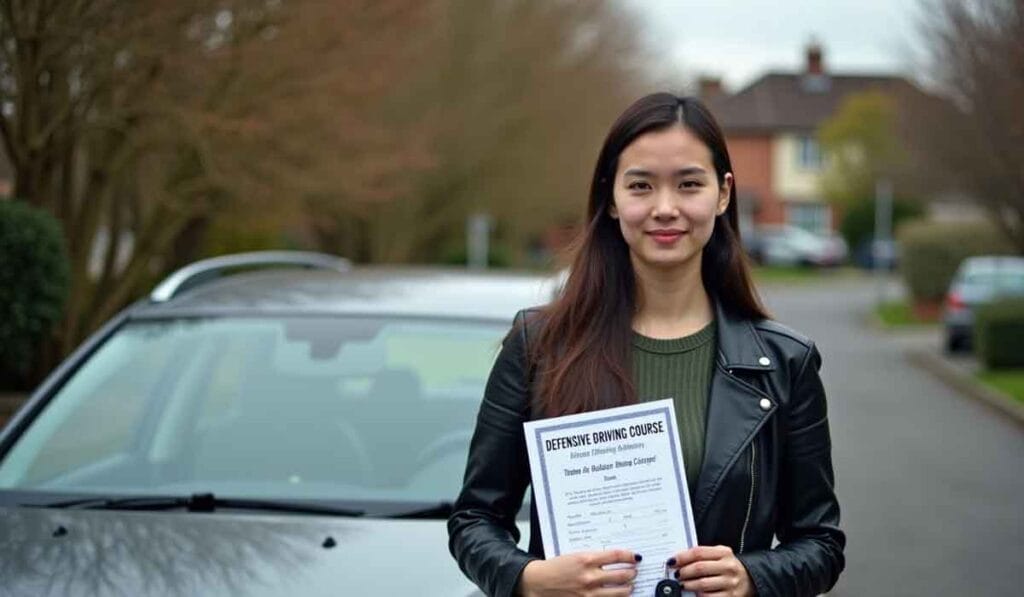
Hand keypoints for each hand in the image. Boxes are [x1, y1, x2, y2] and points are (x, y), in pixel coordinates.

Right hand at [519, 549, 639, 595]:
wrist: (538, 582)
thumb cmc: (556, 568)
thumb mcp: (575, 556)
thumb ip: (594, 558)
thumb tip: (614, 559)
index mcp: (586, 559)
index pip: (616, 556)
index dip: (629, 556)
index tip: (634, 557)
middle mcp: (590, 576)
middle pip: (622, 575)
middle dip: (632, 573)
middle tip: (634, 571)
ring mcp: (589, 593)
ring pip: (620, 592)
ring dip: (628, 587)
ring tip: (629, 585)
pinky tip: (618, 595)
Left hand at [668, 545, 751, 596]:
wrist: (750, 580)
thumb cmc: (727, 566)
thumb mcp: (719, 555)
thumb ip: (702, 555)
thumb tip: (678, 560)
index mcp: (724, 552)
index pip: (698, 552)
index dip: (682, 557)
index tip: (672, 561)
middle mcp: (729, 567)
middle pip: (699, 568)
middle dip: (683, 572)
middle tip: (676, 575)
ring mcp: (730, 583)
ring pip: (702, 584)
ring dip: (688, 585)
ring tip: (682, 584)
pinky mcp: (731, 596)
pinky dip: (698, 595)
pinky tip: (694, 593)